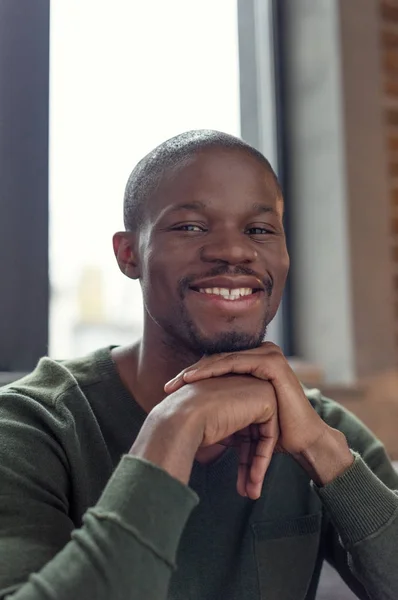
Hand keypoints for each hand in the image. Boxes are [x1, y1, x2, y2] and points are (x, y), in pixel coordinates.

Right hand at [131, 374, 278, 498]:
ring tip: (250, 492)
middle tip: (247, 491)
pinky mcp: (266, 399)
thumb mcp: (209, 428)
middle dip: (250, 463)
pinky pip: (270, 435)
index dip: (240, 455)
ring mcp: (256, 389)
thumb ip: (224, 433)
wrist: (182, 418)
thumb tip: (225, 447)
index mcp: (228, 391)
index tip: (238, 481)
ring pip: (263, 436)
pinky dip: (262, 458)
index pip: (241, 427)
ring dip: (256, 466)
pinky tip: (253, 480)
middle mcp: (243, 387)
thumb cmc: (185, 425)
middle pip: (253, 432)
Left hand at [165, 343, 353, 484]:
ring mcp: (268, 355)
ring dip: (198, 371)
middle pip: (217, 361)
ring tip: (179, 385)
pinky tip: (196, 380)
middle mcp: (260, 354)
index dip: (192, 376)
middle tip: (168, 387)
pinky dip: (214, 371)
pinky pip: (236, 363)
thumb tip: (190, 407)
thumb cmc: (273, 432)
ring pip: (223, 361)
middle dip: (190, 374)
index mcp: (253, 363)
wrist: (302, 442)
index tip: (169, 390)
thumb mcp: (242, 414)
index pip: (216, 365)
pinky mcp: (272, 363)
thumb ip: (224, 404)